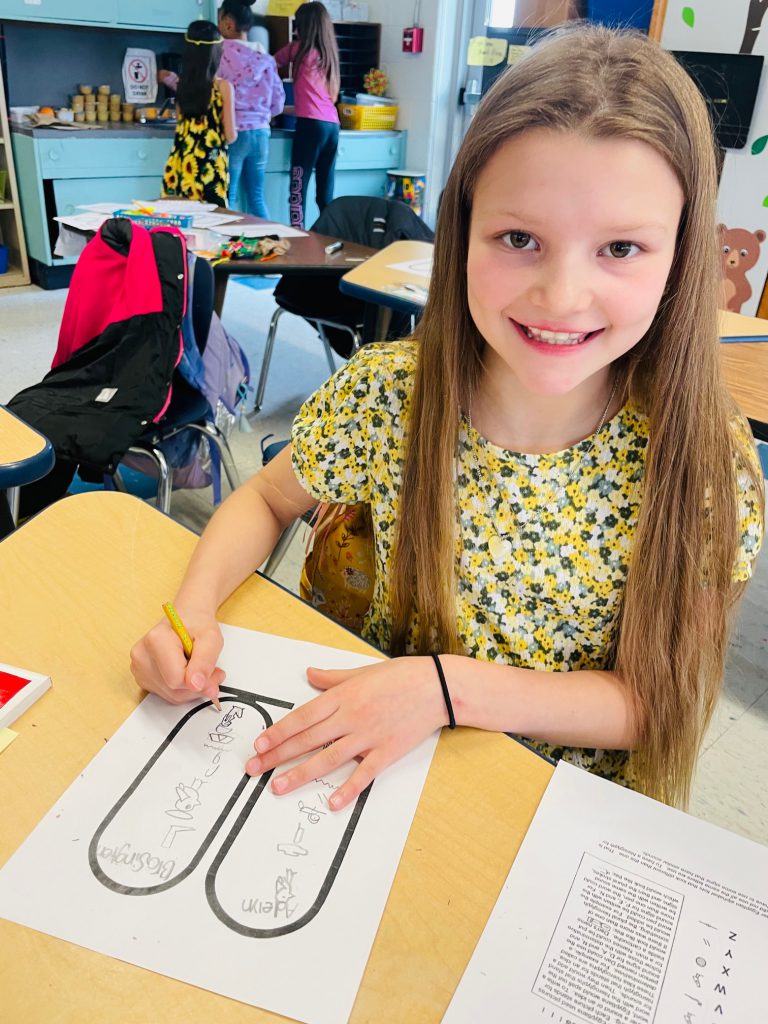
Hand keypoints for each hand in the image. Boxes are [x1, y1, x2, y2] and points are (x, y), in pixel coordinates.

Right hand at [129, 607, 224, 704]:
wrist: (186, 619)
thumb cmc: (197, 625)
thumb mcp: (211, 637)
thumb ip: (205, 661)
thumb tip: (196, 684)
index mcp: (155, 639)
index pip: (176, 679)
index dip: (201, 680)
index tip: (215, 671)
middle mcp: (141, 655)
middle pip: (174, 690)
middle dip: (199, 685)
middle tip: (213, 671)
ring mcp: (139, 668)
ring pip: (172, 696)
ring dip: (192, 688)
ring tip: (200, 669)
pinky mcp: (143, 678)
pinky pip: (167, 695)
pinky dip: (183, 689)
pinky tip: (186, 672)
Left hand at [244, 657, 447, 810]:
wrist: (438, 686)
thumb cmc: (401, 675)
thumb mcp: (362, 671)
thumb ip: (332, 678)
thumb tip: (309, 674)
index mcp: (343, 696)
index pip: (303, 717)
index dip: (279, 732)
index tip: (259, 744)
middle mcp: (351, 717)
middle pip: (308, 739)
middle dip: (278, 755)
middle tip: (255, 769)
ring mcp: (369, 736)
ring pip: (328, 758)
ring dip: (301, 774)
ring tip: (278, 787)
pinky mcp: (387, 752)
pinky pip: (364, 774)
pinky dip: (348, 789)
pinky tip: (332, 803)